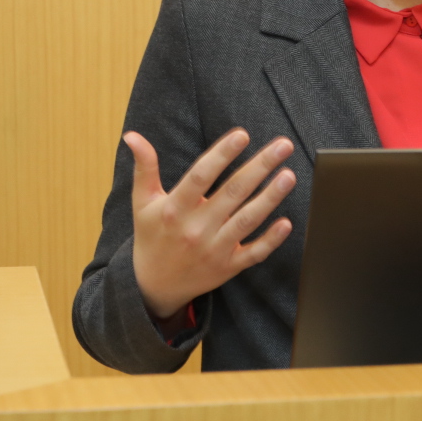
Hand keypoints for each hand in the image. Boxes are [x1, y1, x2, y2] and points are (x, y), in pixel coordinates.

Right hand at [126, 128, 295, 319]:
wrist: (153, 286)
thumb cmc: (152, 236)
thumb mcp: (142, 202)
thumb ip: (144, 168)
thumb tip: (133, 136)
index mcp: (175, 209)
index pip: (201, 176)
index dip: (222, 154)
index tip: (242, 134)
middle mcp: (196, 228)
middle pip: (232, 193)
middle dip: (260, 167)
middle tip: (283, 146)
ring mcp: (214, 249)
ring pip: (247, 220)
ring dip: (270, 197)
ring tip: (289, 175)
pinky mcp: (228, 267)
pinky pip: (253, 253)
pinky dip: (271, 240)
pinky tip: (287, 222)